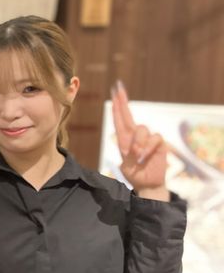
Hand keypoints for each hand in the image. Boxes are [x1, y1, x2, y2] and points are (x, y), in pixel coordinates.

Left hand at [110, 81, 168, 195]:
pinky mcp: (159, 143)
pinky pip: (155, 137)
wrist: (149, 184)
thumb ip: (130, 155)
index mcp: (123, 140)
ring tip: (138, 154)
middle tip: (118, 88)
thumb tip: (136, 145)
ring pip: (142, 128)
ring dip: (138, 141)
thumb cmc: (135, 174)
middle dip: (123, 101)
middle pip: (129, 115)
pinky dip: (149, 146)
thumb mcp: (127, 166)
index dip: (117, 107)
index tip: (114, 93)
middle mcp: (135, 136)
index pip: (119, 120)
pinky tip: (146, 155)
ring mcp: (147, 139)